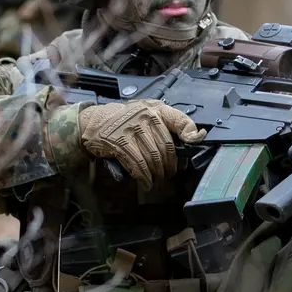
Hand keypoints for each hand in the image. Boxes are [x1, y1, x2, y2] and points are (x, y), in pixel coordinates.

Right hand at [77, 100, 204, 190]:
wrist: (95, 121)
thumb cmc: (124, 121)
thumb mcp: (145, 114)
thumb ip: (164, 125)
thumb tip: (189, 141)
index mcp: (155, 109)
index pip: (178, 119)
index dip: (190, 131)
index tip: (197, 140)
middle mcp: (146, 116)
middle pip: (166, 147)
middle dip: (169, 166)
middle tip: (169, 175)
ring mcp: (132, 128)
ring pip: (154, 157)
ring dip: (157, 174)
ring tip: (157, 181)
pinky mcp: (120, 141)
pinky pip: (138, 163)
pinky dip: (144, 176)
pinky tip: (146, 182)